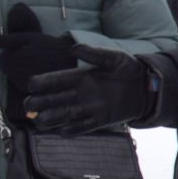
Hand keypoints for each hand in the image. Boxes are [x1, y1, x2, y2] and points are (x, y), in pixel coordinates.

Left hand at [0, 4, 76, 119]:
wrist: (74, 61)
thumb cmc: (50, 47)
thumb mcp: (28, 37)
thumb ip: (5, 40)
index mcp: (14, 61)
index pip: (3, 59)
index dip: (13, 52)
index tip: (28, 49)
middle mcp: (17, 77)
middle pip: (9, 71)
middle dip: (17, 64)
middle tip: (35, 56)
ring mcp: (26, 88)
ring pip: (16, 79)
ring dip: (24, 73)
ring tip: (41, 65)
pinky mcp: (35, 94)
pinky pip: (25, 87)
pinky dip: (31, 81)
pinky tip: (43, 75)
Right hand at [22, 44, 155, 133]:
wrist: (147, 87)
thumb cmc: (129, 70)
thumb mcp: (114, 58)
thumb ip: (94, 53)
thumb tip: (72, 48)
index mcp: (79, 77)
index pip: (52, 81)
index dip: (39, 83)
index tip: (32, 85)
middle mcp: (79, 94)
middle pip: (49, 100)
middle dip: (36, 103)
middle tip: (30, 105)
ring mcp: (87, 108)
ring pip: (59, 116)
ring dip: (47, 119)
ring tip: (41, 119)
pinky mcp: (99, 120)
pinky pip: (79, 128)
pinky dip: (69, 130)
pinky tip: (62, 129)